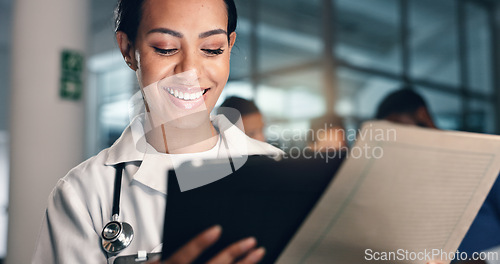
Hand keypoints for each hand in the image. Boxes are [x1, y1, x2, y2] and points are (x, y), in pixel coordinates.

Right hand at [148, 225, 264, 263]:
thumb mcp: (159, 261)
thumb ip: (171, 249)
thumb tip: (192, 229)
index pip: (182, 256)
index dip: (199, 243)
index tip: (216, 229)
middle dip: (233, 252)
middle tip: (250, 240)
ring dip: (245, 263)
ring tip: (258, 252)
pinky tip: (251, 263)